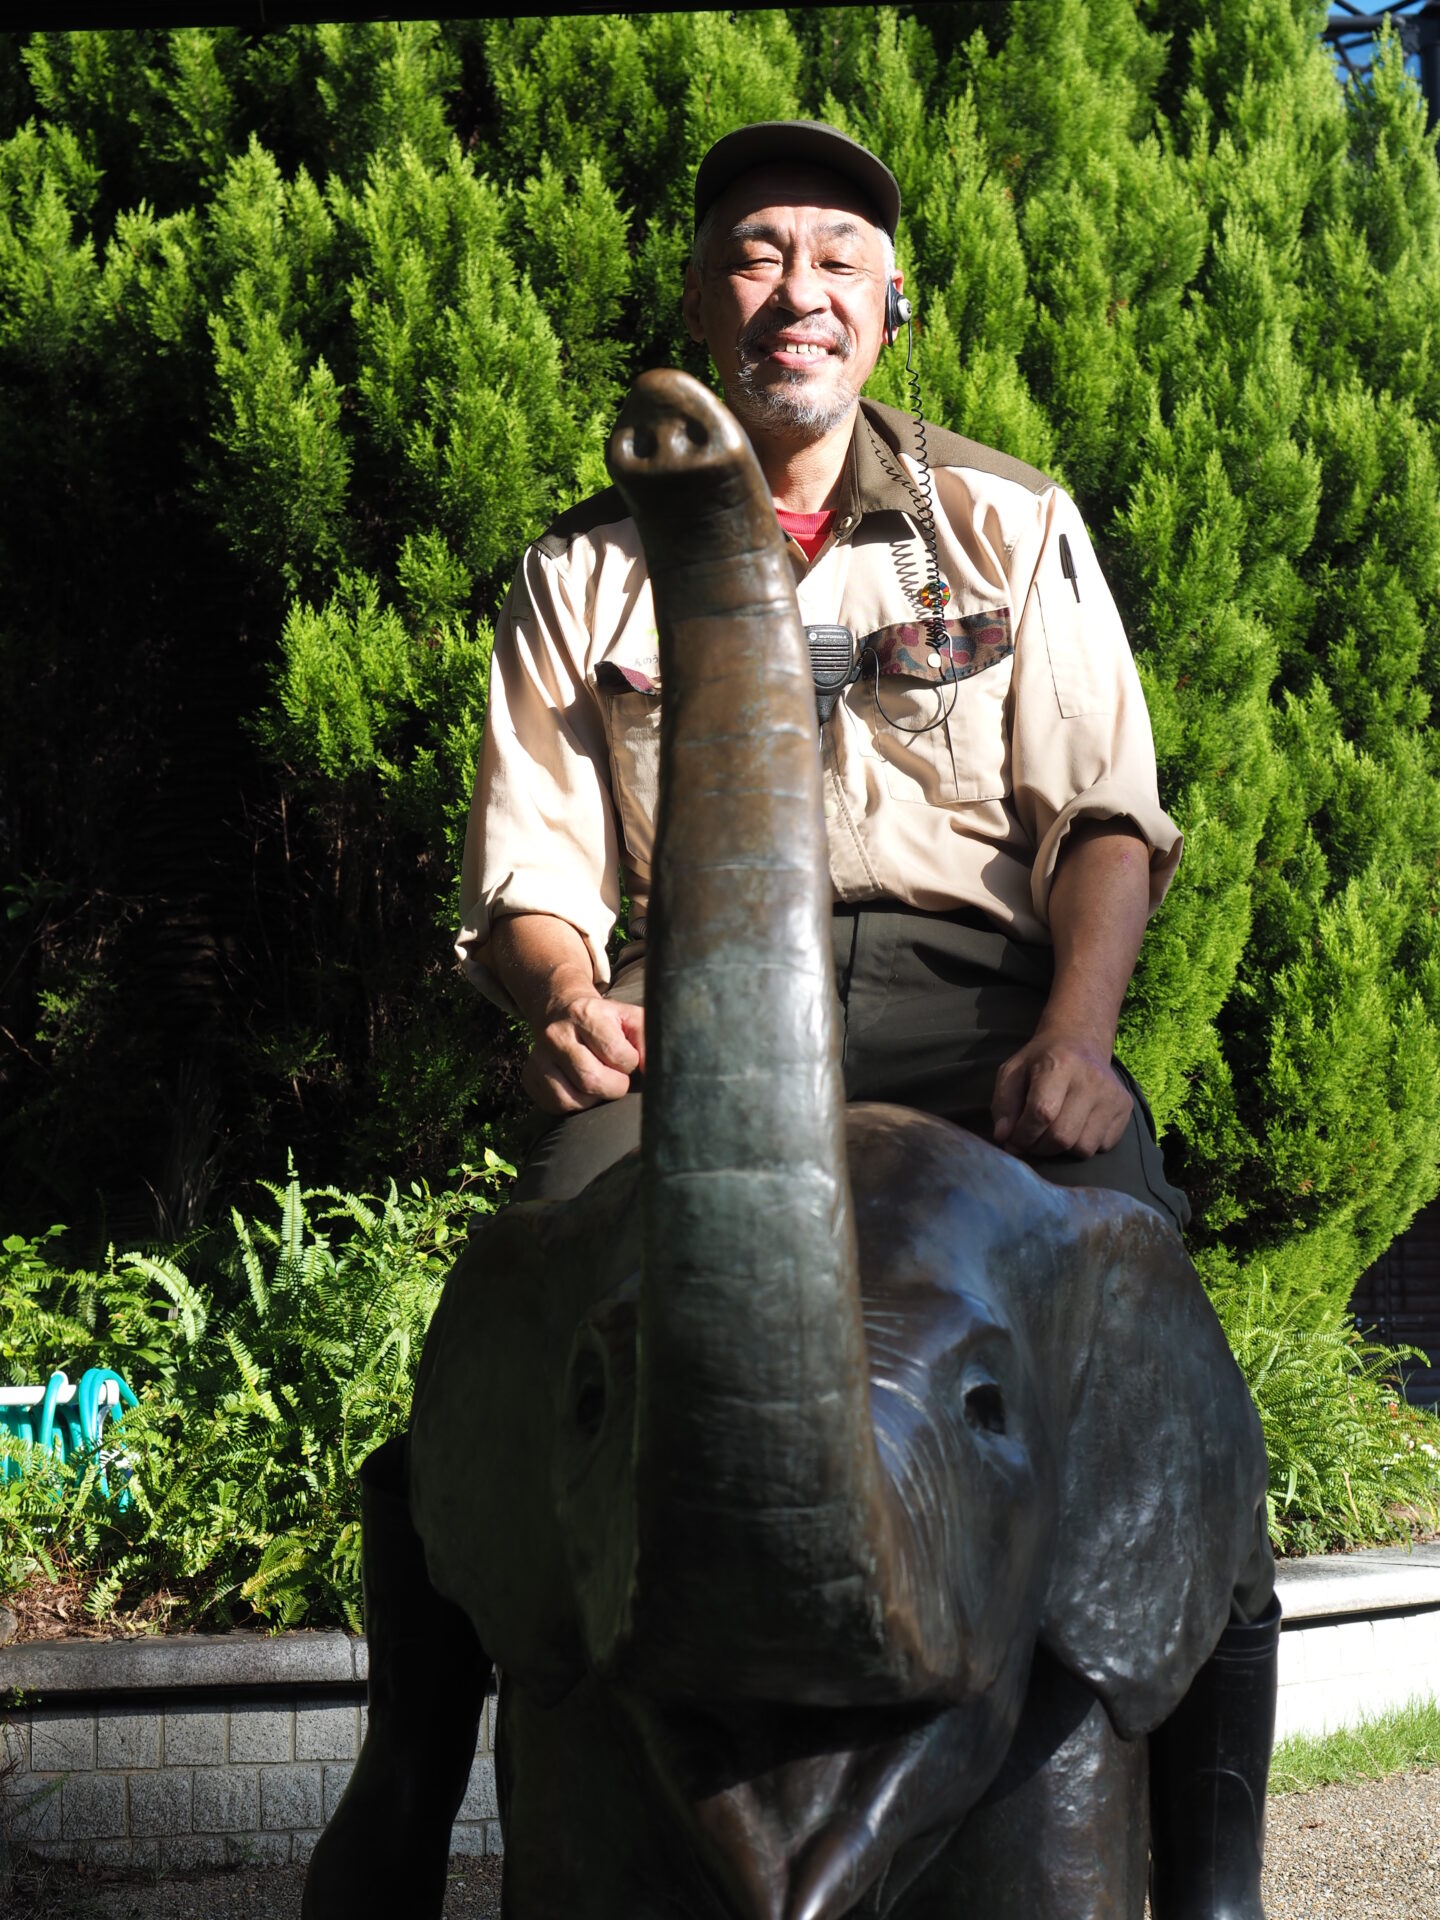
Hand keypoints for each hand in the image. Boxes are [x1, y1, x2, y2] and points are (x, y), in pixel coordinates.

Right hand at [522, 992, 645, 1114]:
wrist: (561, 1010)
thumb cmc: (606, 1020)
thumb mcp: (630, 1018)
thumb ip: (648, 1038)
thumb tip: (655, 1068)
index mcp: (585, 1013)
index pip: (617, 1055)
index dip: (630, 1064)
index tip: (628, 1058)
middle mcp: (556, 1033)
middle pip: (591, 1080)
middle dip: (615, 1087)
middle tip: (618, 1079)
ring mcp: (538, 1056)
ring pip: (572, 1099)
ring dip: (594, 1098)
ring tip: (600, 1082)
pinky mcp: (529, 1075)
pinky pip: (556, 1105)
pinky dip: (575, 1105)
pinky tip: (581, 1088)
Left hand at [990, 1032, 1131, 1159]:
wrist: (1080, 1040)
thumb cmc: (1041, 1060)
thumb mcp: (1012, 1072)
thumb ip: (1003, 1105)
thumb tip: (1004, 1138)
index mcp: (1059, 1064)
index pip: (1041, 1114)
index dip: (1023, 1135)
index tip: (1014, 1139)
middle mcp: (1091, 1079)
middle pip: (1063, 1136)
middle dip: (1039, 1147)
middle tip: (1031, 1140)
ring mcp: (1112, 1095)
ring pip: (1084, 1148)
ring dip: (1062, 1150)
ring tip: (1052, 1133)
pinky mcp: (1126, 1107)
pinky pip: (1102, 1147)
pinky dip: (1084, 1145)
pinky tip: (1076, 1126)